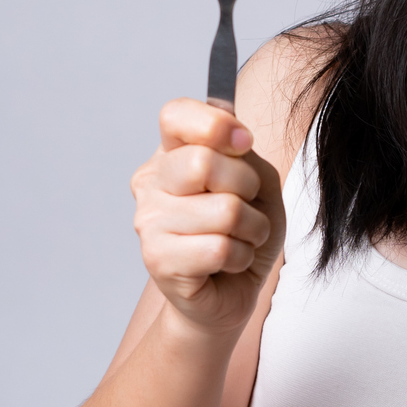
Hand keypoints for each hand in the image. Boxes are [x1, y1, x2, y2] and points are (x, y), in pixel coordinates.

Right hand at [129, 98, 284, 337]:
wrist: (231, 291)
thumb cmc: (242, 232)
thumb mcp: (258, 182)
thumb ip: (245, 155)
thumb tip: (236, 138)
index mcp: (170, 154)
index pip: (175, 115)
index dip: (215, 124)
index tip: (244, 143)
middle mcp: (151, 183)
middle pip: (203, 162)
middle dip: (246, 187)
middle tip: (245, 207)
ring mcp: (148, 222)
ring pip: (224, 210)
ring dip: (251, 229)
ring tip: (238, 239)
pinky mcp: (157, 260)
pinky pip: (220, 248)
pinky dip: (240, 256)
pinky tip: (227, 262)